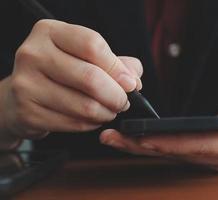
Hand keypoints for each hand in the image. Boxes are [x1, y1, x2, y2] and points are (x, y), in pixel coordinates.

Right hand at [0, 19, 142, 144]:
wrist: (23, 94)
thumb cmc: (60, 71)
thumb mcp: (85, 56)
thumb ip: (116, 63)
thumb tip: (134, 80)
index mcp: (50, 32)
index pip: (92, 45)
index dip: (117, 68)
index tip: (130, 83)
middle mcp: (33, 54)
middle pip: (91, 78)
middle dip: (117, 96)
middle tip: (123, 102)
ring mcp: (26, 84)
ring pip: (85, 105)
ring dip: (107, 113)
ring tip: (109, 111)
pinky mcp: (28, 113)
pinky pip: (74, 123)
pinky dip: (91, 124)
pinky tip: (92, 119)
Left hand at [100, 82, 217, 172]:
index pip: (201, 145)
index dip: (171, 142)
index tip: (143, 136)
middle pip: (181, 155)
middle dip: (146, 147)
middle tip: (114, 137)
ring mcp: (216, 163)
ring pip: (175, 158)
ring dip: (144, 149)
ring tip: (115, 139)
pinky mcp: (207, 160)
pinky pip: (178, 156)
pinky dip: (155, 148)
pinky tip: (135, 141)